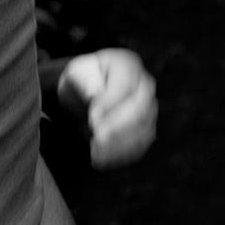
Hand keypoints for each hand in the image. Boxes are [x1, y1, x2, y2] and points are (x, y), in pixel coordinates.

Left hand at [58, 48, 157, 169]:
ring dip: (119, 145)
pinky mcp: (145, 130)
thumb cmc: (80, 79)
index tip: (92, 117)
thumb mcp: (76, 73)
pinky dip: (121, 155)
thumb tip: (94, 93)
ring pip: (143, 132)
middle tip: (96, 138)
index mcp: (128, 66)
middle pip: (141, 111)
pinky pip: (139, 146)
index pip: (125, 88)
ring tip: (95, 151)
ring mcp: (149, 110)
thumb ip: (84, 80)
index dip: (110, 105)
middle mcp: (144, 87)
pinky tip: (100, 159)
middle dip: (118, 128)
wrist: (84, 92)